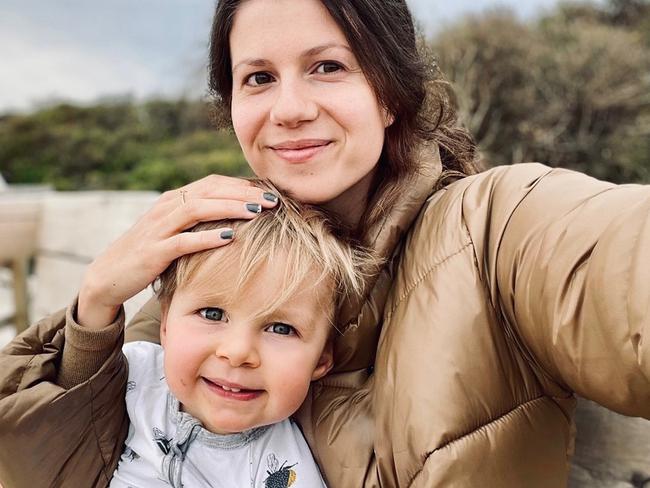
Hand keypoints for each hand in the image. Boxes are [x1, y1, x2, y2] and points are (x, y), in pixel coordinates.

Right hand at [77, 175, 277, 328]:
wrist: (109, 275)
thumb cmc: (151, 253)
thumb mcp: (175, 230)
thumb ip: (200, 219)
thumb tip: (238, 215)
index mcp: (174, 200)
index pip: (213, 183)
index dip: (243, 185)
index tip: (271, 192)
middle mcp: (166, 208)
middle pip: (210, 191)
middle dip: (244, 193)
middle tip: (274, 199)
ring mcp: (159, 229)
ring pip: (198, 209)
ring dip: (230, 208)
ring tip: (257, 211)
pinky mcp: (153, 252)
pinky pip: (183, 241)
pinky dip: (207, 237)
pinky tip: (230, 237)